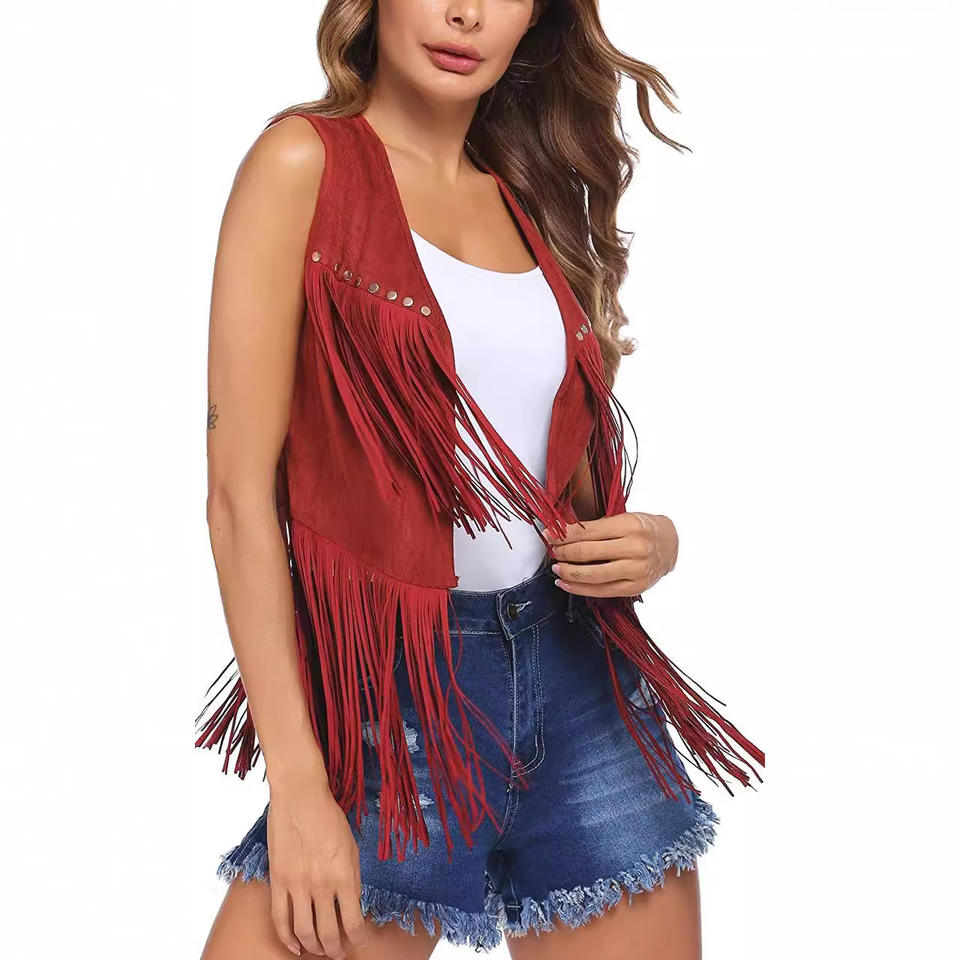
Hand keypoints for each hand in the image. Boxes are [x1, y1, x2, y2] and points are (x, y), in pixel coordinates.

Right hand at [266, 772, 366, 956]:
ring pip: (304, 932)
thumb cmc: (329, 817)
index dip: (357, 939)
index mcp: (345, 876)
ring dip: (313, 948)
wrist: (300, 797)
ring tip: (319, 951)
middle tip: (338, 954)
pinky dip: (287, 938)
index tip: (358, 942)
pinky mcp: (278, 881)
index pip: (354, 922)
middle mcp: (321, 885)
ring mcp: (297, 885)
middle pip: (328, 933)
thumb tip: (353, 904)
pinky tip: (294, 946)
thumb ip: (352, 878)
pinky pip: (280, 919)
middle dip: (335, 950)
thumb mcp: (352, 847)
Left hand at [545, 511, 678, 597]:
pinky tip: (566, 584)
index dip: (563, 534)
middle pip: (587, 553)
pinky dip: (580, 589)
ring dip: (569, 572)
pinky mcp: (635, 587)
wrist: (671, 544)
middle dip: (564, 553)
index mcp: (629, 525)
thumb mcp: (623, 518)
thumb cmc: (643, 528)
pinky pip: (602, 591)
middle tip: (552, 551)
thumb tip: (561, 532)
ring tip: (557, 569)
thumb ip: (596, 526)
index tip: (547, 534)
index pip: (587, 531)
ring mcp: (636, 569)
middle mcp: (635, 547)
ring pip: (593, 575)